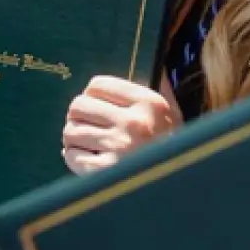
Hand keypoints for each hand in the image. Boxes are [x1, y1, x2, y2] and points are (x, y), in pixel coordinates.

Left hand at [62, 77, 178, 175]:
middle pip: (79, 106)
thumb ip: (161, 89)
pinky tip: (85, 158)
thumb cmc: (173, 149)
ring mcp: (119, 148)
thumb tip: (156, 65)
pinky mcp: (106, 172)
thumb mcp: (173, 115)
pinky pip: (72, 156)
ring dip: (74, 137)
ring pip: (71, 131)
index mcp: (149, 104)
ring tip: (85, 142)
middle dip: (78, 116)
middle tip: (85, 124)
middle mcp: (134, 123)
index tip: (94, 104)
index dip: (90, 94)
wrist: (179, 184)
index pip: (98, 85)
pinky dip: (74, 157)